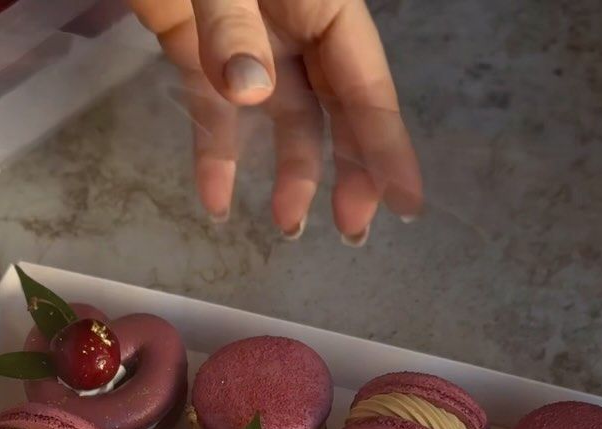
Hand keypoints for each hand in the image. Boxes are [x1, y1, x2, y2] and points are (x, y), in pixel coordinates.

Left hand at [128, 0, 421, 241]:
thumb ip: (232, 25)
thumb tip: (252, 90)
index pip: (364, 82)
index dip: (386, 145)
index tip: (406, 203)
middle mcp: (292, 24)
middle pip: (334, 106)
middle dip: (348, 170)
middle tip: (353, 231)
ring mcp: (244, 40)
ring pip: (282, 118)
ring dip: (288, 173)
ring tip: (285, 227)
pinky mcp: (195, 50)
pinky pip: (214, 114)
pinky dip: (215, 156)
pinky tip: (216, 203)